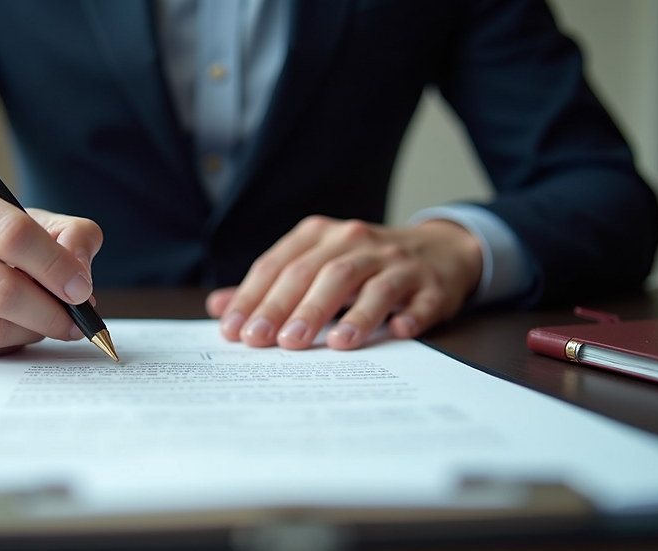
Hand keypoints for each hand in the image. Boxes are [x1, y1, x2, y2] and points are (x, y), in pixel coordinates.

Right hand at [0, 174, 102, 359]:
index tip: (81, 289)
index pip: (13, 234)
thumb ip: (65, 233)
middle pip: (2, 289)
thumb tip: (81, 271)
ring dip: (31, 331)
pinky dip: (3, 345)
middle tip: (76, 322)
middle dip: (50, 311)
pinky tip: (11, 330)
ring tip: (47, 323)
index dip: (56, 266)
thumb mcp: (17, 218)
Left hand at [206, 216, 481, 349]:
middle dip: (293, 308)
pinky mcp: (431, 284)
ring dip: (350, 314)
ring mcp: (397, 262)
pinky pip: (420, 299)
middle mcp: (357, 242)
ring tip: (330, 344)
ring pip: (369, 283)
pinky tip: (399, 332)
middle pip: (320, 274)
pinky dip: (410, 315)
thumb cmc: (363, 265)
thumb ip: (269, 287)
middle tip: (273, 341)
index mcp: (321, 236)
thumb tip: (219, 307)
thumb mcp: (315, 265)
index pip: (281, 265)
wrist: (438, 250)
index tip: (235, 330)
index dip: (255, 297)